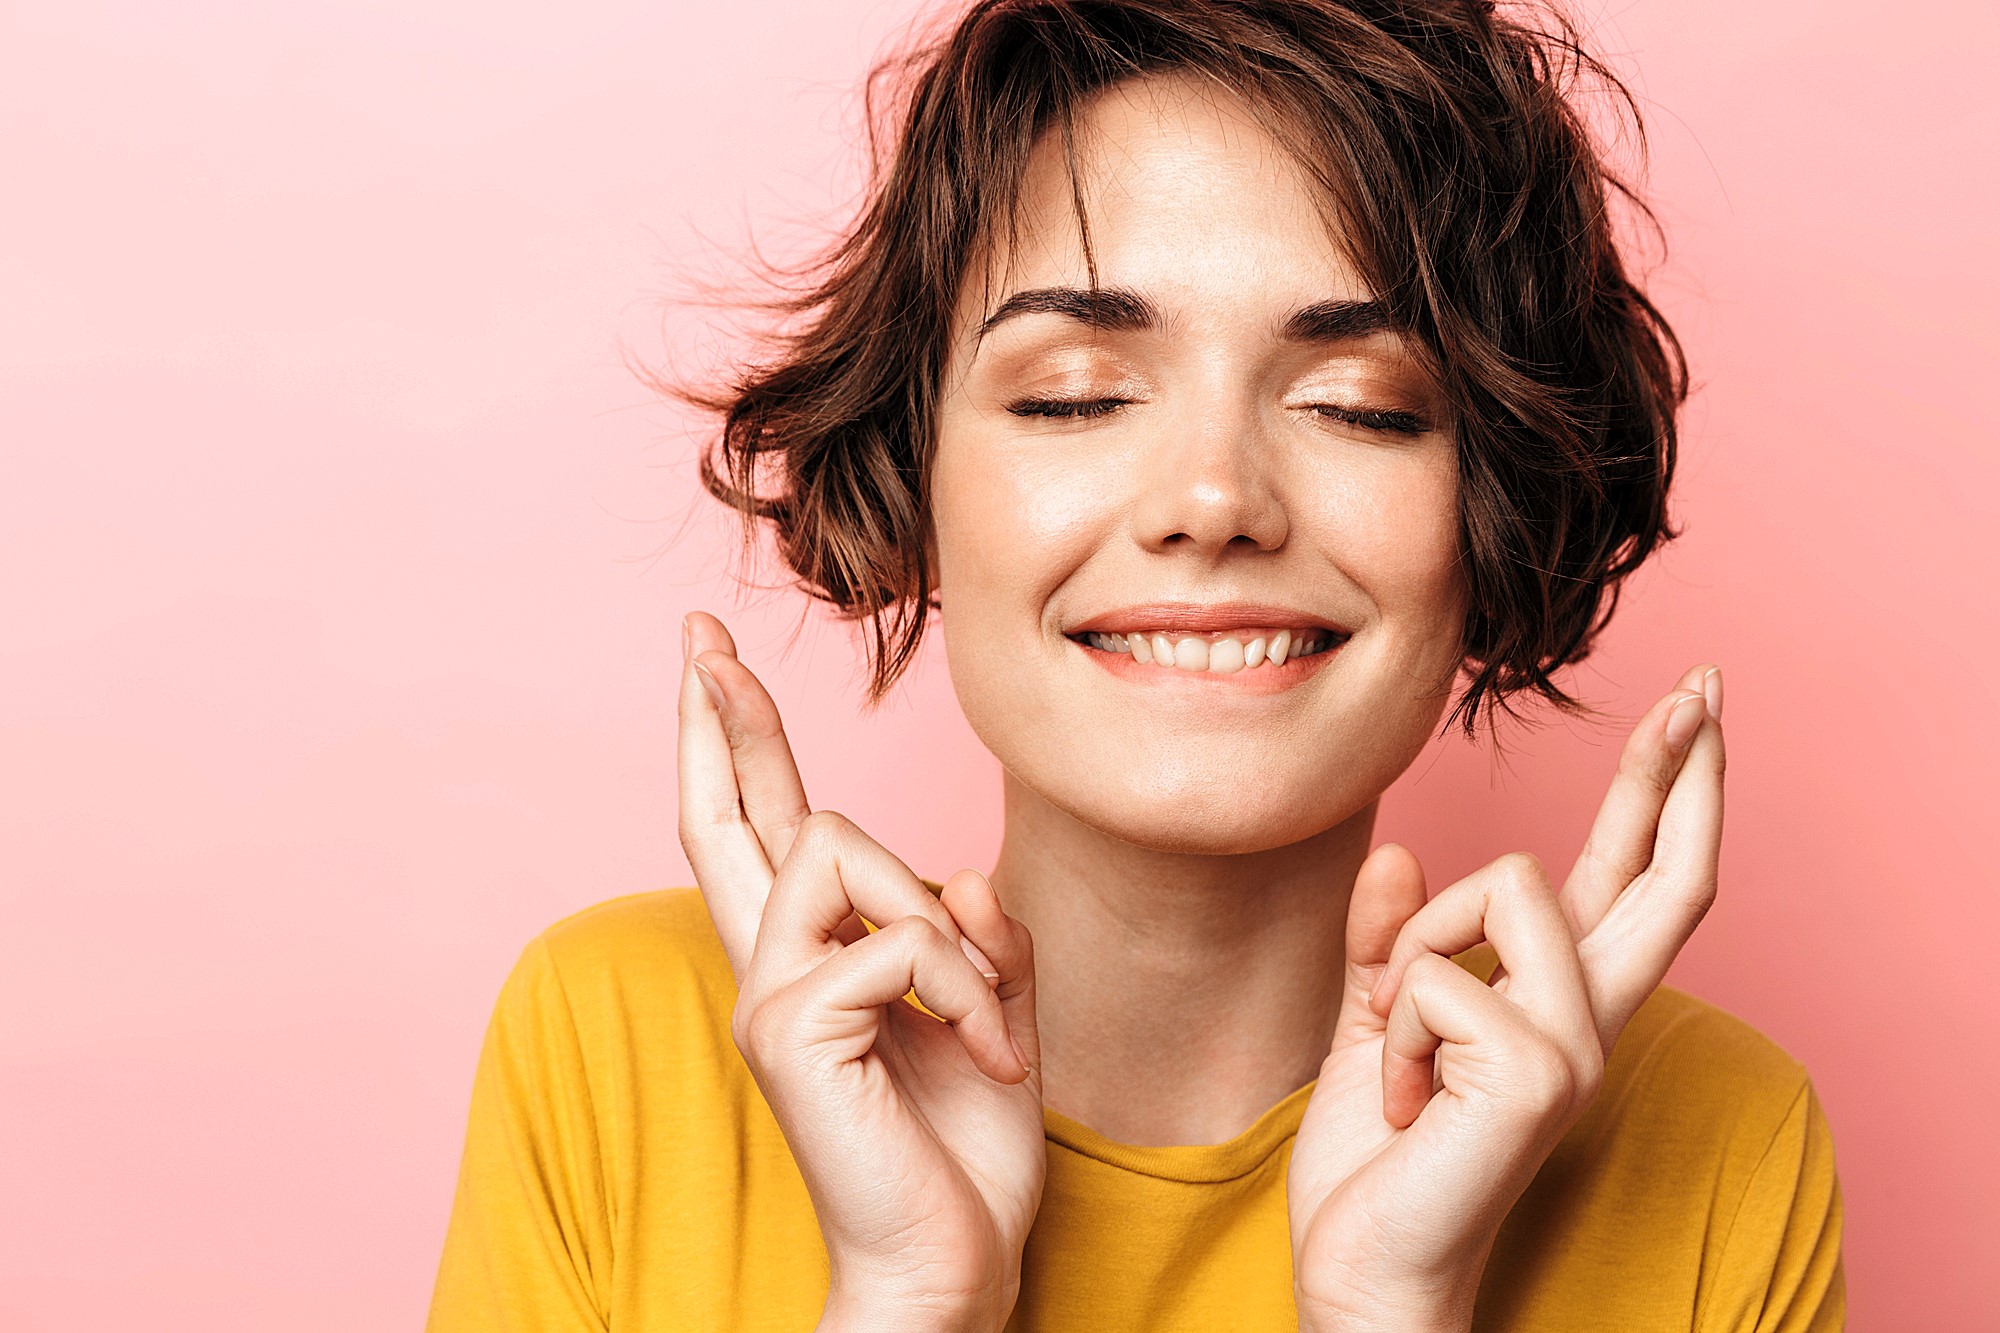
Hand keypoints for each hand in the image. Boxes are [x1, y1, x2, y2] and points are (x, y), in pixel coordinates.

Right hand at [677, 612, 1045, 1332]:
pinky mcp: (793, 1026)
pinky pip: (899, 938)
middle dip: (725, 717)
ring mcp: (771, 994)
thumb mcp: (992, 1016)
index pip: (756, 830)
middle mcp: (771, 967)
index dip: (733, 743)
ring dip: (944, 925)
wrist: (953, 1265)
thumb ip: (980, 937)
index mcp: (811, 961)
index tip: (710, 661)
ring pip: (841, 846)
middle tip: (700, 638)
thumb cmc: (963, 1149)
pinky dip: (968, 990)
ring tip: (984, 1023)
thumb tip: (964, 877)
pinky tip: (984, 1055)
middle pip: (732, 812)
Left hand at [1287, 664, 1725, 1331]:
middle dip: (1680, 766)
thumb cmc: (1376, 1162)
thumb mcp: (1372, 1028)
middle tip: (1707, 682)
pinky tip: (1397, 1103)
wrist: (1361, 1274)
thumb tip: (1397, 855)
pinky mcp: (1537, 1075)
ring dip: (1411, 951)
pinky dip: (1385, 1029)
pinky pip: (1435, 971)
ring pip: (1498, 884)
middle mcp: (1588, 1022)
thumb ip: (1388, 945)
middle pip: (1663, 871)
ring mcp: (1574, 1049)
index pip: (1629, 881)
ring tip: (1395, 1055)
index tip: (1695, 709)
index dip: (1666, 794)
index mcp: (1554, 1004)